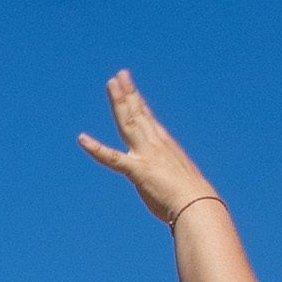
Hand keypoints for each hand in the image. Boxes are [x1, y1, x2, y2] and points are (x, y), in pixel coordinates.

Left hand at [72, 72, 221, 228]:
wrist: (199, 206)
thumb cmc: (192, 201)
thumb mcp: (179, 182)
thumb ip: (169, 177)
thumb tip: (170, 183)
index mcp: (165, 146)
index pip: (148, 119)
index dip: (138, 102)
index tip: (131, 88)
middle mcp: (155, 145)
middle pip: (138, 114)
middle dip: (127, 94)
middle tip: (119, 76)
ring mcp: (146, 155)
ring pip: (128, 123)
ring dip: (119, 103)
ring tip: (112, 84)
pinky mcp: (138, 170)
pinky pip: (112, 158)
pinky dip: (96, 149)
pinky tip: (82, 139)